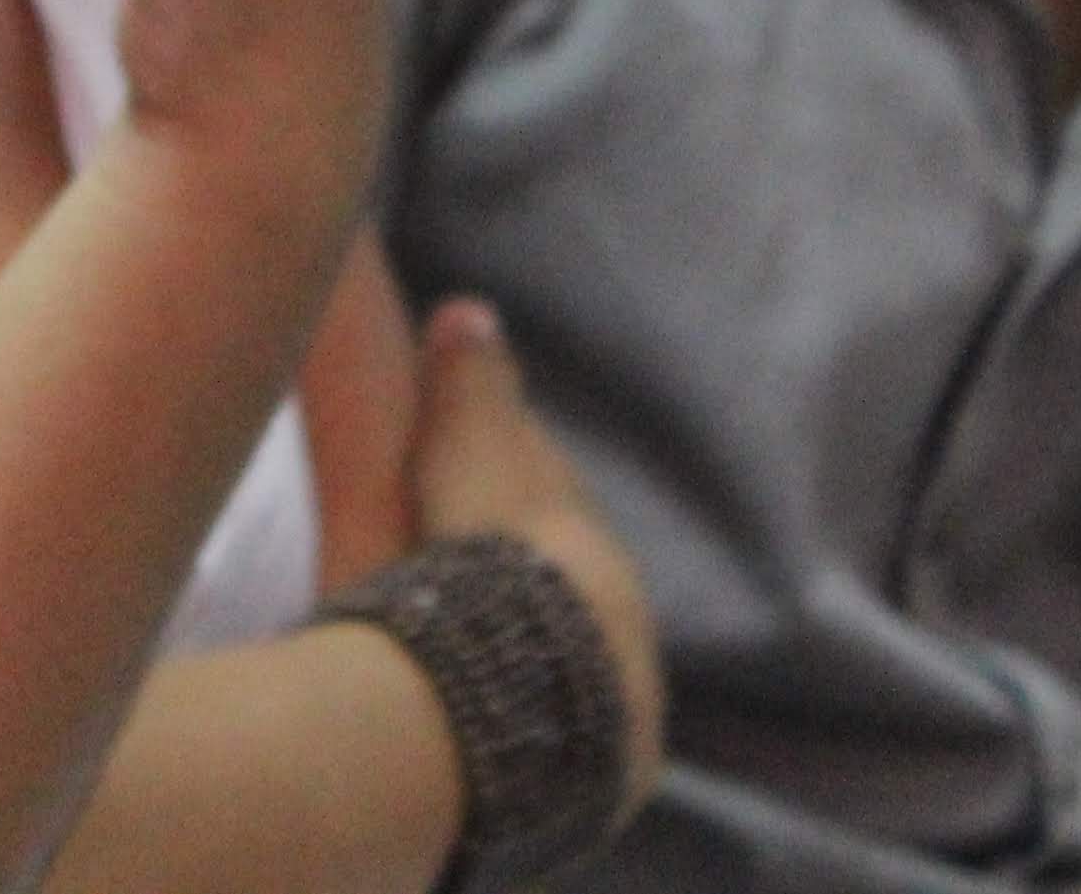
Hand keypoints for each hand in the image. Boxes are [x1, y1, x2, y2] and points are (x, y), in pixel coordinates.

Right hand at [402, 297, 666, 820]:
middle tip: (465, 575)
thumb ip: (469, 384)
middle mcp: (619, 616)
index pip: (547, 502)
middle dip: (528, 577)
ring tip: (477, 661)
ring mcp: (618, 697)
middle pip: (565, 584)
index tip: (462, 486)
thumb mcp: (472, 450)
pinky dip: (531, 719)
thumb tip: (472, 307)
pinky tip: (499, 730)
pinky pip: (561, 731)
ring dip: (535, 657)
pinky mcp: (601, 773)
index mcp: (588, 539)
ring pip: (572, 661)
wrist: (536, 682)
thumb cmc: (498, 551)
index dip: (504, 489)